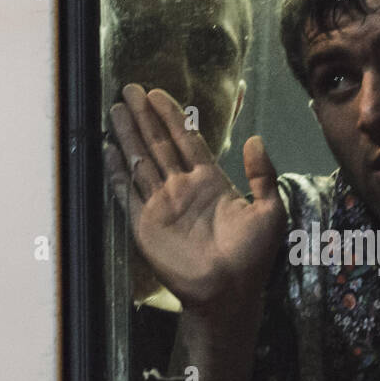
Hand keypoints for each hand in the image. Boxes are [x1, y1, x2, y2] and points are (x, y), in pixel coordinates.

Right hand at [106, 85, 283, 324]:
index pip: (188, 140)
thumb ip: (263, 175)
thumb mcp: (270, 211)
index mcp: (211, 182)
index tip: (158, 93)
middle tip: (130, 88)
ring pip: (142, 161)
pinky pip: (128, 193)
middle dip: (145, 117)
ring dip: (128, 136)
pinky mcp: (145, 224)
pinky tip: (109, 151)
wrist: (228, 292)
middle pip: (160, 144)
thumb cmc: (252, 256)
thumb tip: (254, 138)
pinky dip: (117, 172)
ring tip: (116, 109)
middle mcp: (183, 188)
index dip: (173, 116)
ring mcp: (162, 205)